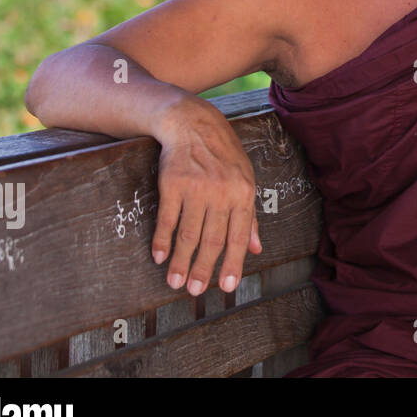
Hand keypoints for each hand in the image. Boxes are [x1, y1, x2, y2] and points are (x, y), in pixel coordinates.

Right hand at [152, 95, 261, 294]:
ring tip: (176, 282)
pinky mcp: (173, 184)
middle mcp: (222, 193)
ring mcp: (197, 188)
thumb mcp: (246, 180)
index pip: (239, 237)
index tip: (227, 287)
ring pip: (189, 234)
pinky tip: (160, 256)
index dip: (233, 264)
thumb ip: (250, 216)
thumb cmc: (223, 155)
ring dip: (181, 262)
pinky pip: (168, 219)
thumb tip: (256, 248)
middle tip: (195, 291)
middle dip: (204, 269)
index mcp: (244, 194)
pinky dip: (163, 241)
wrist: (193, 124)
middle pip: (213, 240)